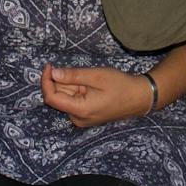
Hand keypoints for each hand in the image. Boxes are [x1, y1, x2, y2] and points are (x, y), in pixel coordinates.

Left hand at [39, 65, 154, 127]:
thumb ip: (73, 76)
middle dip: (61, 81)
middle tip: (76, 71)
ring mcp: (82, 119)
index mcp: (80, 111)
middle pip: (58, 97)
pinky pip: (73, 101)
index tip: (50, 65)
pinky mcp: (85, 116)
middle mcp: (78, 119)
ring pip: (65, 98)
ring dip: (70, 85)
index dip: (46, 81)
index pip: (51, 98)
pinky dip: (75, 90)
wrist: (139, 98)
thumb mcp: (96, 76)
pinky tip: (88, 85)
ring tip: (87, 79)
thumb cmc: (120, 86)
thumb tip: (53, 73)